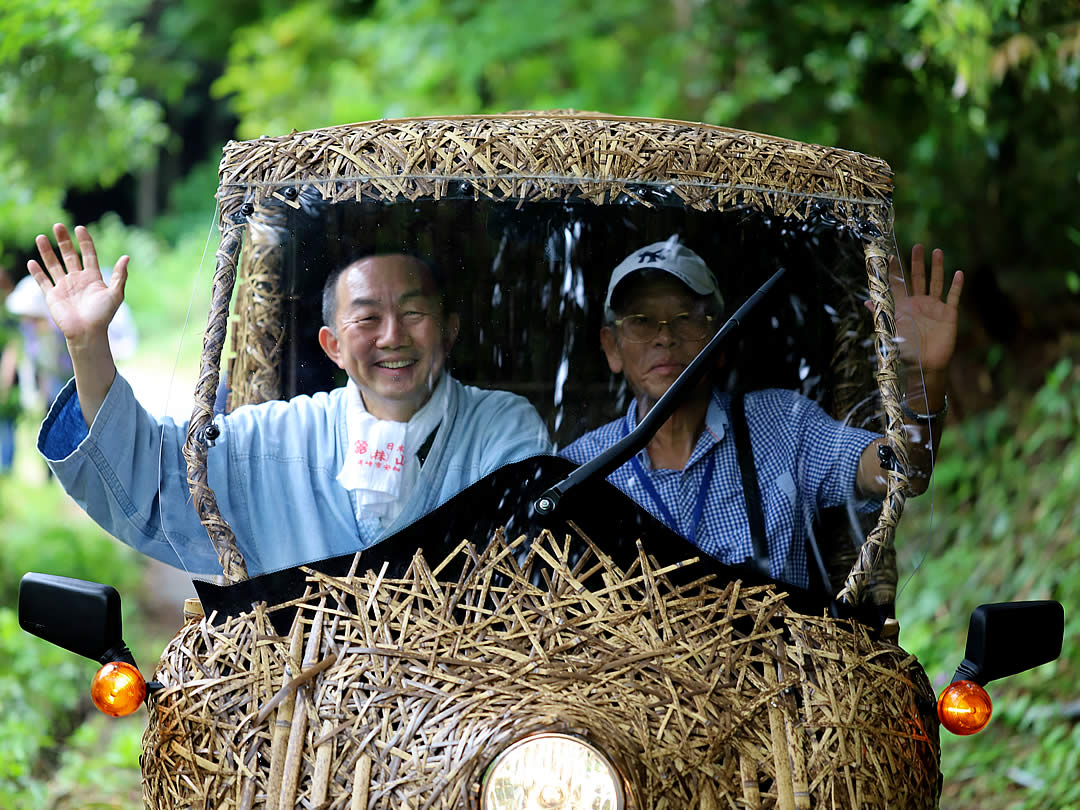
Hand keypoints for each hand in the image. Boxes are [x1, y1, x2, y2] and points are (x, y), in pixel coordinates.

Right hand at [26, 224, 128, 349]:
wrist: (88, 333)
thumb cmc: (103, 315)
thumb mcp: (116, 294)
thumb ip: (120, 276)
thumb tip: (126, 257)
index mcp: (93, 277)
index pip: (88, 254)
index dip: (84, 242)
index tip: (80, 228)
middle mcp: (78, 279)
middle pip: (69, 255)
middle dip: (63, 241)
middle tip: (58, 225)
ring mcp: (64, 287)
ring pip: (54, 265)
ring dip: (47, 251)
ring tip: (40, 237)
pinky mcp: (53, 296)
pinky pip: (43, 281)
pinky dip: (37, 272)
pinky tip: (32, 262)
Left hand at [883, 244, 963, 373]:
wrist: (924, 365)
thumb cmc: (904, 350)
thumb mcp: (890, 330)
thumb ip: (881, 314)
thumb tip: (867, 300)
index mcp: (903, 306)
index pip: (898, 284)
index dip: (895, 270)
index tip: (891, 255)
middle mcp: (919, 303)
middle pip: (918, 278)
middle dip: (917, 263)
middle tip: (916, 247)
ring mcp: (934, 307)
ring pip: (936, 282)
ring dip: (937, 267)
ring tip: (937, 251)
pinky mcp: (949, 314)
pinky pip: (954, 297)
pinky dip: (956, 285)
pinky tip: (959, 273)